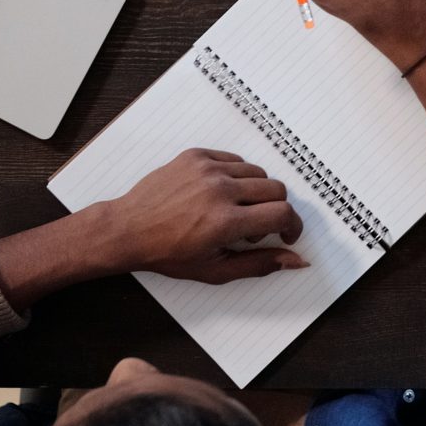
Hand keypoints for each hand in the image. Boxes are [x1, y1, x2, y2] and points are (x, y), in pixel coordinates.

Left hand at [94, 147, 307, 281]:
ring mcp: (208, 170)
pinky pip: (234, 160)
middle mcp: (219, 191)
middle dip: (274, 210)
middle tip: (253, 227)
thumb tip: (297, 260)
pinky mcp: (197, 156)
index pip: (282, 213)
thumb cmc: (168, 254)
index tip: (287, 233)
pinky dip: (235, 177)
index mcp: (225, 223)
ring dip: (255, 193)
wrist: (128, 230)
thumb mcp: (215, 270)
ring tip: (234, 210)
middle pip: (276, 189)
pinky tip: (219, 194)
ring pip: (257, 173)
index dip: (292, 226)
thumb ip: (260, 264)